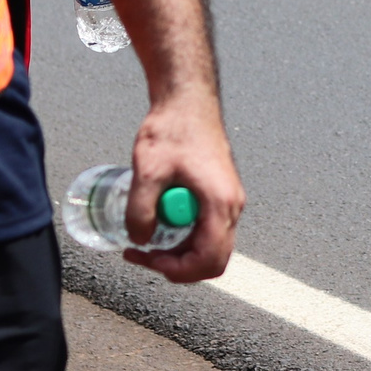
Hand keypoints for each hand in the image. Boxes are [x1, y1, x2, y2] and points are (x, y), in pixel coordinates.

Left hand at [122, 88, 244, 282]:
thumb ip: (139, 210)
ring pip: (209, 244)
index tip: (149, 257)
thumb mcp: (147, 170)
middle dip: (177, 264)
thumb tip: (139, 240)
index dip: (179, 270)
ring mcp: (227, 200)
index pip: (210, 259)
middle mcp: (231, 205)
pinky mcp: (218, 193)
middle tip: (144, 252)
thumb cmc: (173, 128)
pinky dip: (182, 233)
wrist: (186, 100)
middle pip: (213, 258)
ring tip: (145, 234)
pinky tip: (158, 217)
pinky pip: (205, 228)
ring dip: (178, 249)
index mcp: (220, 203)